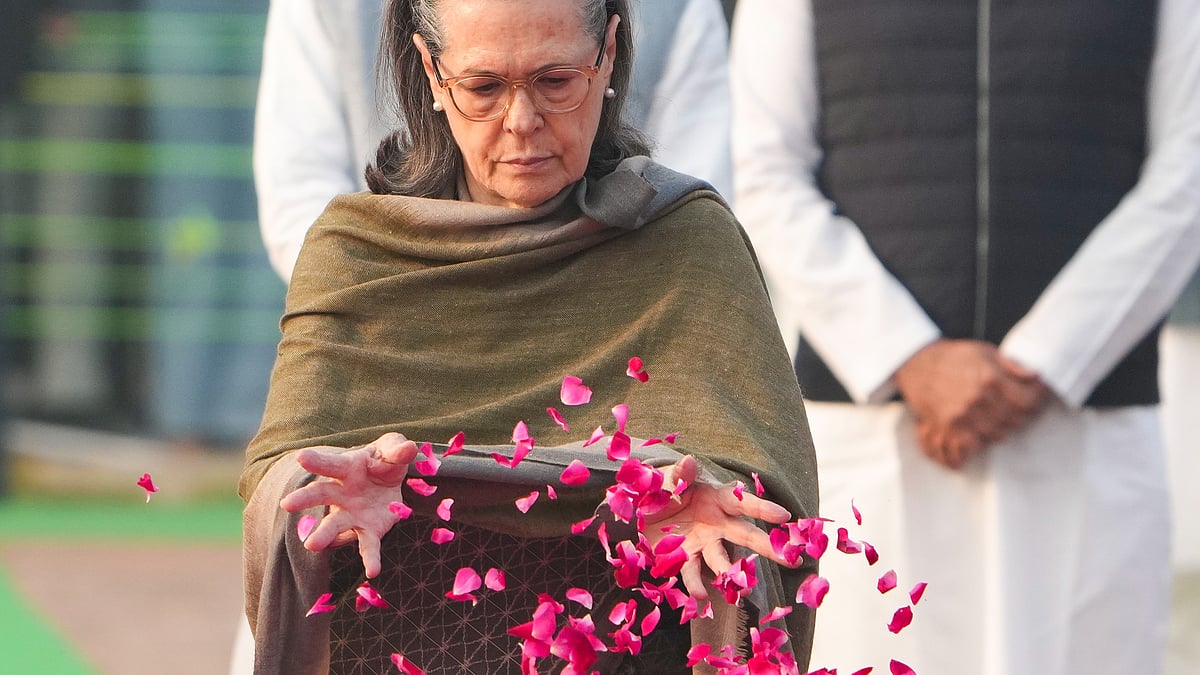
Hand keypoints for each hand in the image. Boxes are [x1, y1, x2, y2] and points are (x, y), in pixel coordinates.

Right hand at [279, 432, 418, 577]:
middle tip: (286, 504)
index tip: (301, 457)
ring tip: (311, 545)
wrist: (391, 481)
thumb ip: (398, 450)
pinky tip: (372, 571)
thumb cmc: (385, 460)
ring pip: (334, 525)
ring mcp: (352, 514)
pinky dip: (370, 558)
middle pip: (320, 494)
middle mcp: (342, 493)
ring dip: (323, 534)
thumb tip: (409, 448)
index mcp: (348, 468)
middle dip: (304, 499)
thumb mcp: (392, 450)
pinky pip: (368, 546)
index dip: (316, 460)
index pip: (330, 464)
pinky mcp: (369, 531)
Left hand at [642, 456, 795, 599]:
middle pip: (744, 533)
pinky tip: (700, 595)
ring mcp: (703, 542)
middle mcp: (715, 522)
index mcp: (714, 498)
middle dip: (766, 545)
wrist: (638, 511)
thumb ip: (677, 475)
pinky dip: (696, 584)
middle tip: (790, 558)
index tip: (784, 516)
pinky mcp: (685, 557)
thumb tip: (689, 461)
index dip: (762, 509)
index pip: (742, 502)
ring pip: (722, 559)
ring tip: (745, 590)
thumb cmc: (658, 489)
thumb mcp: (664, 480)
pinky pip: (693, 572)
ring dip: (733, 572)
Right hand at [894, 339, 1048, 467]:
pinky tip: (978, 438)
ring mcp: (961, 417)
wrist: (917, 363)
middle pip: (1015, 422)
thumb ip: (1012, 365)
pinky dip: (975, 447)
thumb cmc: (954, 356)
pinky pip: (967, 448)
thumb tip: (1036, 376)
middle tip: (1020, 410)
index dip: (1038, 402)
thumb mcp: (985, 352)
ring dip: (1001, 429)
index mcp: (990, 380)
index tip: (1038, 399)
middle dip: (1022, 417)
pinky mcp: (946, 427)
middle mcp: (977, 401)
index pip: (1028, 402)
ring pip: (996, 436)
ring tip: (999, 420)